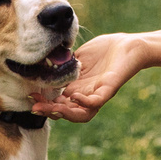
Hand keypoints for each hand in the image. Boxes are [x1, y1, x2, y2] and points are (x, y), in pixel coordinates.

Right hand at [31, 32, 148, 122]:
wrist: (129, 46)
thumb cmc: (105, 50)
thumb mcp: (79, 57)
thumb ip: (64, 64)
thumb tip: (46, 63)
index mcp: (77, 88)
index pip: (58, 102)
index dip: (44, 102)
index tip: (31, 95)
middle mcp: (86, 95)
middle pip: (66, 112)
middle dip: (49, 111)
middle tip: (35, 107)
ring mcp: (98, 94)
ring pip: (81, 113)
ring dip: (65, 113)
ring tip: (53, 108)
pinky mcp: (109, 89)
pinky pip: (96, 102)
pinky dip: (84, 102)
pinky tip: (74, 96)